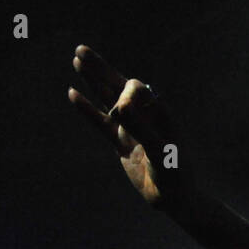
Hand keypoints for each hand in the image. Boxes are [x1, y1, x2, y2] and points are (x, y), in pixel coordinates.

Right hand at [68, 45, 187, 206]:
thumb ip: (141, 128)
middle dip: (101, 69)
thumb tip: (119, 107)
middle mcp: (144, 116)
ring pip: (108, 100)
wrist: (174, 198)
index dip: (125, 94)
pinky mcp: (121, 144)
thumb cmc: (175, 172)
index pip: (137, 89)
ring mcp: (131, 129)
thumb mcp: (160, 150)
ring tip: (77, 60)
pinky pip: (100, 124)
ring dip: (93, 81)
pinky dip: (87, 110)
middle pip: (119, 86)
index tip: (121, 113)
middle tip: (81, 50)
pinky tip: (73, 94)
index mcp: (159, 112)